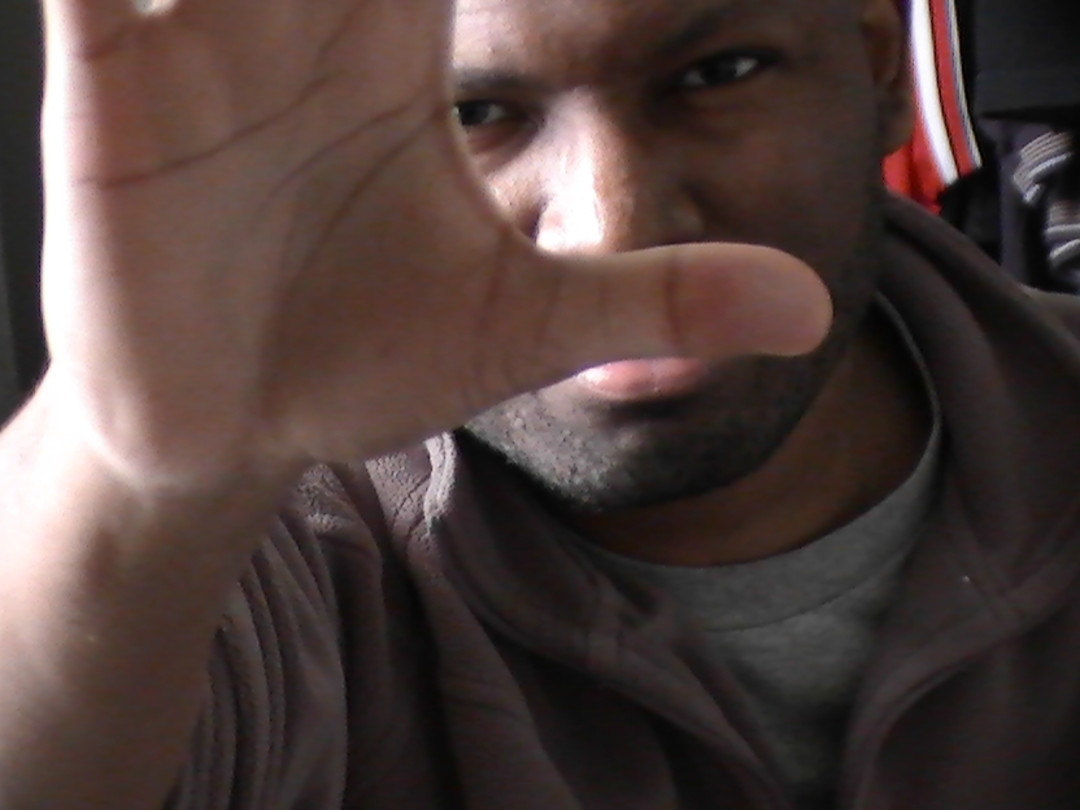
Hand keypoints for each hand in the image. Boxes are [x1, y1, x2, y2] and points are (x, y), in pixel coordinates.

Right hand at [37, 0, 830, 490]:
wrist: (230, 431)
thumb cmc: (356, 360)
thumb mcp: (522, 322)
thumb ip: (656, 297)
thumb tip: (811, 310)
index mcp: (390, 50)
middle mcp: (296, 23)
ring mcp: (192, 46)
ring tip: (326, 4)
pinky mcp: (102, 94)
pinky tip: (177, 3)